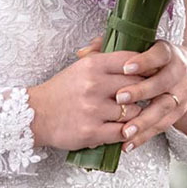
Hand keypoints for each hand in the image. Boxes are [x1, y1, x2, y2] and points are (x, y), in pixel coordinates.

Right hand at [28, 46, 142, 151]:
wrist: (35, 114)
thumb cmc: (61, 91)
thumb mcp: (80, 67)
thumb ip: (104, 60)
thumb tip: (133, 56)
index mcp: (92, 65)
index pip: (131, 61)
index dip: (146, 67)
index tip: (151, 73)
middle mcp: (94, 85)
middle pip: (137, 85)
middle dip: (144, 92)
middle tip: (146, 96)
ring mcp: (93, 109)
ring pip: (133, 111)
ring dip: (135, 114)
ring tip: (131, 114)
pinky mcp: (92, 131)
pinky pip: (122, 132)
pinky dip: (126, 131)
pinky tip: (123, 128)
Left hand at [77, 37, 186, 151]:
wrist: (185, 73)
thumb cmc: (149, 60)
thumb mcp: (136, 49)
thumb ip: (109, 46)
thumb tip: (83, 52)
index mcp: (166, 53)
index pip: (159, 55)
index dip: (144, 62)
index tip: (126, 68)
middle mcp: (177, 73)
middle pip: (161, 82)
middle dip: (140, 91)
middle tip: (118, 98)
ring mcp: (179, 94)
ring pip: (162, 108)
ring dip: (143, 120)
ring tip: (125, 130)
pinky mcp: (177, 114)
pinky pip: (160, 127)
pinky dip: (144, 136)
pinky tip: (128, 144)